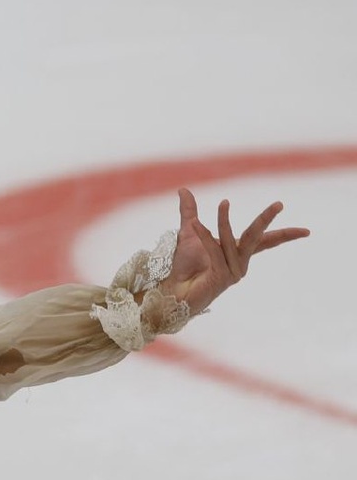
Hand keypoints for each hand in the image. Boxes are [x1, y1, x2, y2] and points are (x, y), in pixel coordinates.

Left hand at [160, 188, 309, 314]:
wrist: (172, 289)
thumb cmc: (183, 266)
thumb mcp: (188, 233)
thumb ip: (190, 212)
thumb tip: (184, 190)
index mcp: (237, 252)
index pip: (265, 242)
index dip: (285, 236)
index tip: (306, 231)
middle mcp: (239, 263)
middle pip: (257, 238)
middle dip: (266, 220)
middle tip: (279, 204)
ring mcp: (232, 272)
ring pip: (233, 242)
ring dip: (226, 222)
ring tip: (224, 202)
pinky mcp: (221, 277)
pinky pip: (215, 251)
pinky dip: (205, 236)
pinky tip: (196, 224)